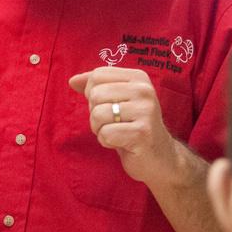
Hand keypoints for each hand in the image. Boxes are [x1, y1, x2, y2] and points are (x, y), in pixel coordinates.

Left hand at [68, 66, 178, 184]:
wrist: (159, 157)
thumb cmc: (132, 126)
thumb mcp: (116, 100)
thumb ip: (95, 87)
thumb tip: (72, 80)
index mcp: (138, 77)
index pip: (98, 75)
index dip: (92, 93)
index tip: (108, 105)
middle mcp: (144, 90)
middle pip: (95, 94)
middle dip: (95, 113)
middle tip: (113, 122)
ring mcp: (145, 111)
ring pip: (97, 114)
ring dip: (99, 129)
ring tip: (116, 132)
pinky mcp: (142, 133)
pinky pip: (105, 133)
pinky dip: (106, 141)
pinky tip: (121, 143)